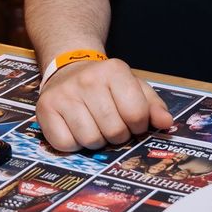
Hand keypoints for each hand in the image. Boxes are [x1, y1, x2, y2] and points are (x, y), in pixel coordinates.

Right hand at [36, 58, 172, 151]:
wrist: (69, 67)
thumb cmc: (106, 83)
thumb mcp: (133, 86)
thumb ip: (153, 105)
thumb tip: (166, 124)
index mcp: (115, 70)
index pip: (136, 114)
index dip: (139, 126)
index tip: (134, 122)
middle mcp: (88, 80)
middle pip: (114, 131)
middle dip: (118, 135)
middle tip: (113, 125)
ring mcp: (64, 94)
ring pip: (90, 140)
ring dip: (97, 141)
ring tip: (95, 126)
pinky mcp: (45, 109)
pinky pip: (65, 144)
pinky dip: (74, 144)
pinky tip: (77, 128)